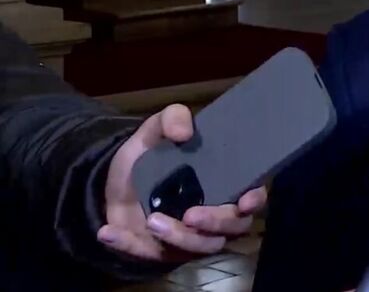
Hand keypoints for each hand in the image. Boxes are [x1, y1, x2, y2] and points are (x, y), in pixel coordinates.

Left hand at [98, 104, 267, 261]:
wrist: (116, 181)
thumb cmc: (149, 156)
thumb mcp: (156, 130)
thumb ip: (171, 118)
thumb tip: (184, 132)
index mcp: (226, 184)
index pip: (253, 196)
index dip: (254, 201)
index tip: (244, 201)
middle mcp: (217, 213)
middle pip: (232, 228)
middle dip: (214, 224)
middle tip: (190, 215)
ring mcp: (193, 236)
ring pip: (200, 247)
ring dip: (179, 238)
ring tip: (151, 221)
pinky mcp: (164, 251)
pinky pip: (153, 255)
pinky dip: (131, 246)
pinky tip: (108, 232)